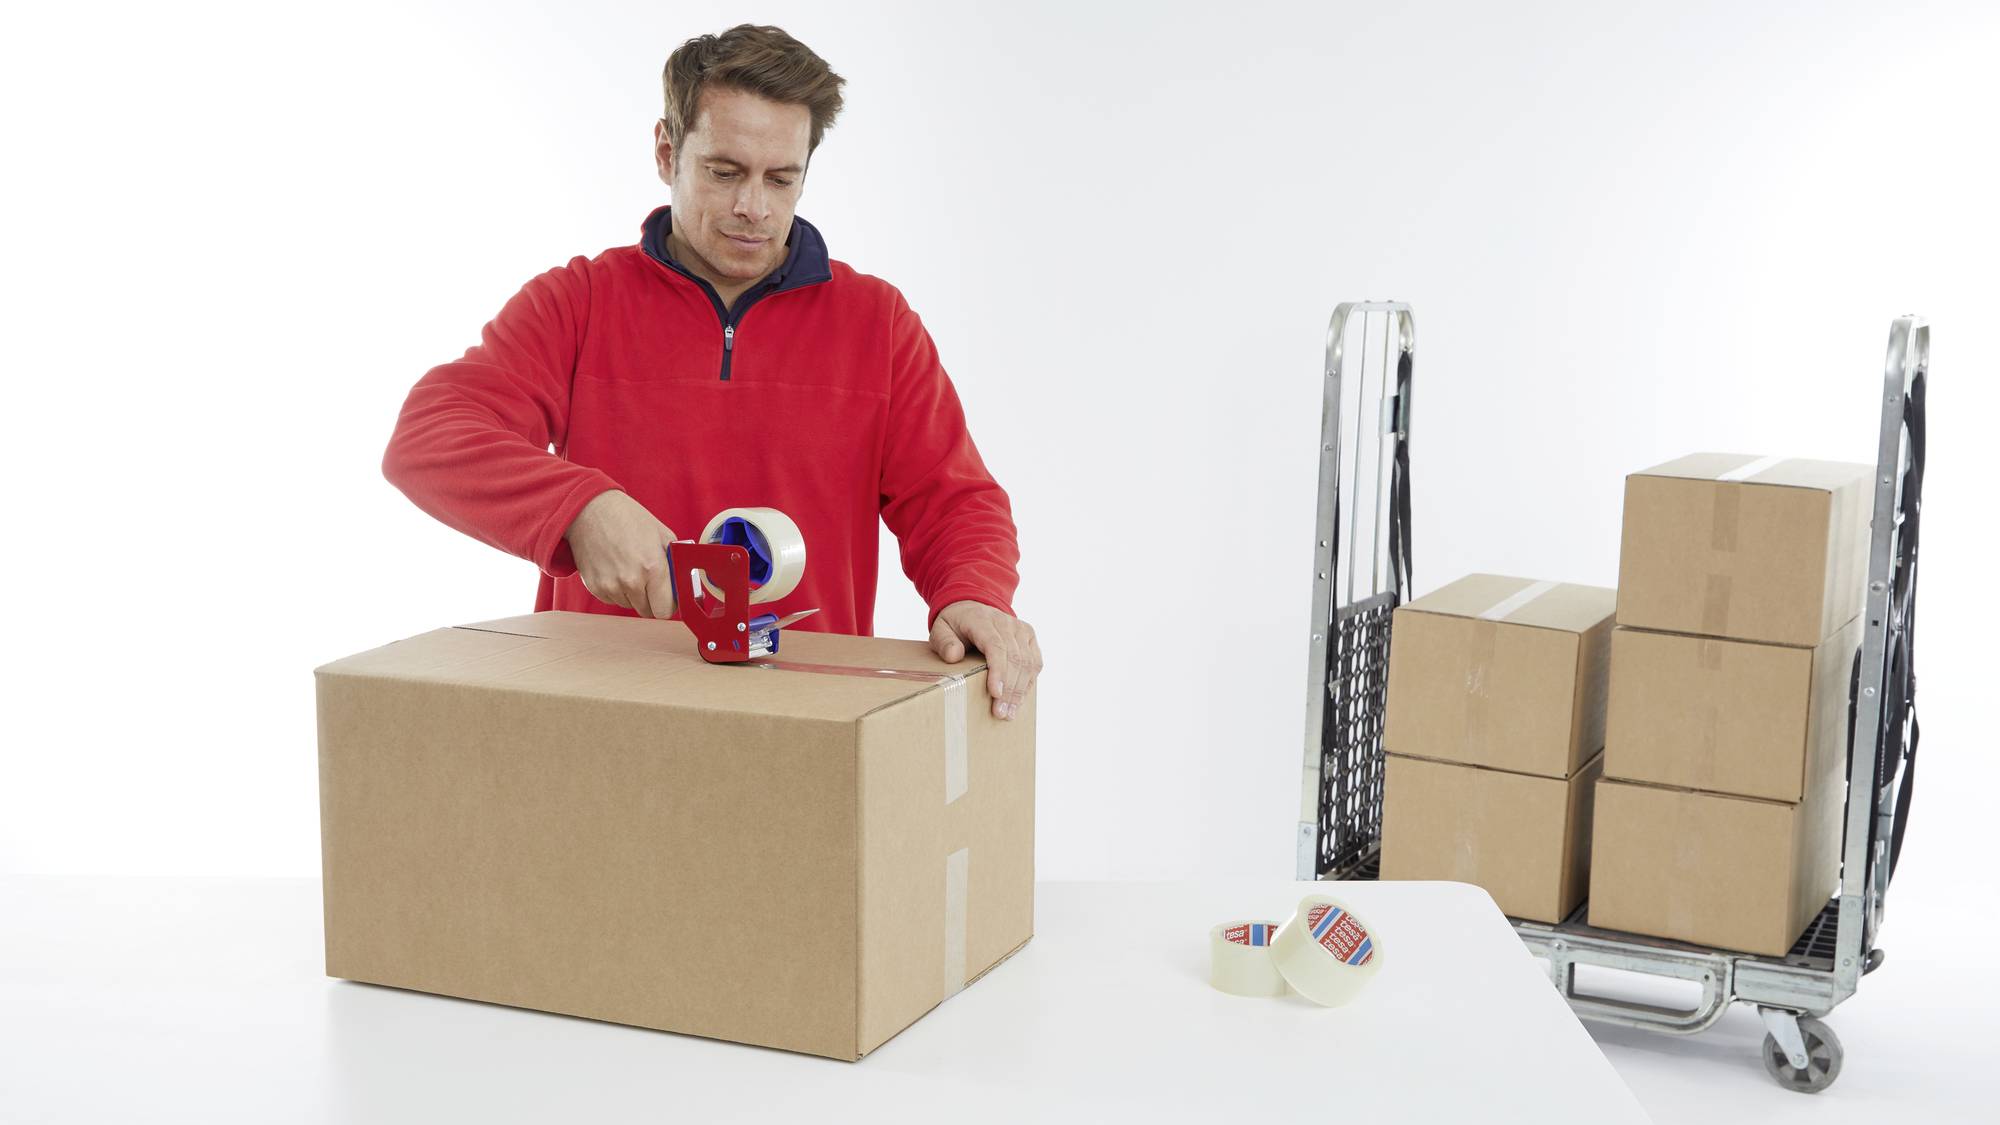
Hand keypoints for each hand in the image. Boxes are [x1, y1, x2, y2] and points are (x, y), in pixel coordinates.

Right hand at [563, 490, 678, 618]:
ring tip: (630, 568)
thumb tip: (682, 584)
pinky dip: (617, 590)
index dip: (668, 604)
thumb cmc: (628, 518)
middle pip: (647, 612)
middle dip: (652, 600)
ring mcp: (610, 586)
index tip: (667, 596)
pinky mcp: (595, 587)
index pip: (665, 610)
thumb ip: (674, 563)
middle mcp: (631, 581)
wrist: (590, 510)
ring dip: (633, 594)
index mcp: (653, 568)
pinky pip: (613, 599)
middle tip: (649, 581)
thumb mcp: (662, 535)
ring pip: (630, 606)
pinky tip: (615, 569)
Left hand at [929, 600, 1041, 720]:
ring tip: (1010, 713)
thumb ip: (944, 642)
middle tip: (1000, 713)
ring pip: (1028, 662)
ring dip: (1020, 691)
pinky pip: (1035, 662)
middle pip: (1014, 658)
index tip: (995, 694)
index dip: (998, 671)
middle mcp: (1005, 622)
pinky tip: (1020, 700)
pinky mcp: (1029, 637)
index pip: (996, 646)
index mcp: (982, 620)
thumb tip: (954, 656)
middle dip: (1009, 689)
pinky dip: (1029, 683)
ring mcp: (1020, 629)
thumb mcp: (940, 629)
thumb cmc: (955, 624)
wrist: (972, 608)